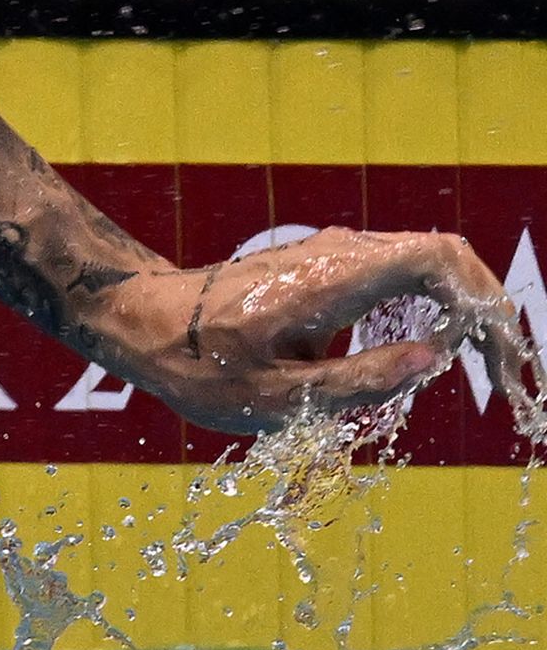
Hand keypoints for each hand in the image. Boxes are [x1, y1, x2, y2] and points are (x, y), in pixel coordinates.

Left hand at [79, 228, 529, 433]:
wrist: (142, 321)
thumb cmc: (194, 363)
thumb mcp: (274, 394)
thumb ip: (355, 380)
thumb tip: (430, 359)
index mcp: (327, 280)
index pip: (433, 257)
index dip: (481, 299)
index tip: (498, 354)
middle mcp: (336, 254)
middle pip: (442, 258)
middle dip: (486, 311)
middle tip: (508, 374)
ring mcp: (332, 256)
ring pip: (426, 265)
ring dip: (465, 309)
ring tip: (488, 367)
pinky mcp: (328, 270)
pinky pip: (400, 275)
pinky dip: (434, 306)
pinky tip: (442, 351)